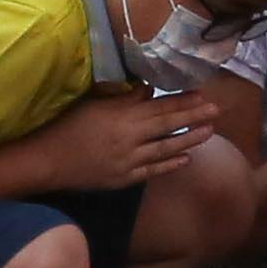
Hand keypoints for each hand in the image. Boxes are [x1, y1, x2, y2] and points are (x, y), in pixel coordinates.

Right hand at [35, 90, 216, 191]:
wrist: (48, 160)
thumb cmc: (68, 126)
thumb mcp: (94, 104)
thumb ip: (124, 98)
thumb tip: (149, 88)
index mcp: (121, 116)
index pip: (159, 106)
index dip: (183, 101)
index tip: (202, 94)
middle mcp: (129, 138)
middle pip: (168, 125)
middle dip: (195, 117)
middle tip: (218, 110)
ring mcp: (128, 161)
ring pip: (165, 149)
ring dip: (190, 139)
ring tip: (210, 131)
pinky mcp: (123, 179)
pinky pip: (152, 171)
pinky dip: (170, 164)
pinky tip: (186, 158)